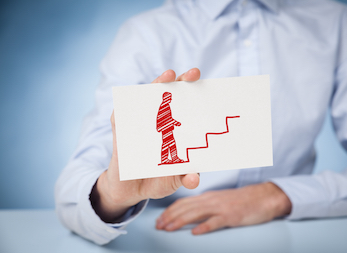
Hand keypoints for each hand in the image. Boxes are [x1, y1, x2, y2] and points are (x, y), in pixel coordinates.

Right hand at [90, 68, 200, 222]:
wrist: (131, 191)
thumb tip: (194, 180)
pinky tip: (132, 99)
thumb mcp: (174, 179)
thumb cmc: (157, 179)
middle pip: (168, 96)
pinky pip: (120, 117)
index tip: (206, 83)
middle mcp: (157, 122)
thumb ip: (185, 178)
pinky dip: (125, 107)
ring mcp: (138, 124)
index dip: (195, 92)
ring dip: (155, 86)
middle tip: (193, 74)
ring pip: (145, 99)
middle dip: (180, 81)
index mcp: (174, 130)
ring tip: (167, 77)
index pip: (185, 106)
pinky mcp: (121, 133)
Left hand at [156, 182, 291, 234]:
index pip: (184, 202)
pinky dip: (205, 227)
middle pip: (186, 207)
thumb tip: (192, 214)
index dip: (170, 211)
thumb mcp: (220, 200)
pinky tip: (195, 232)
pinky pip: (216, 221)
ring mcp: (221, 208)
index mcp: (208, 197)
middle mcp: (211, 200)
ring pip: (196, 213)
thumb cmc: (241, 200)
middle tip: (158, 226)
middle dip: (170, 216)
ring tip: (169, 228)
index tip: (160, 219)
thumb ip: (206, 205)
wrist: (263, 197)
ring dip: (180, 221)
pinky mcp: (232, 216)